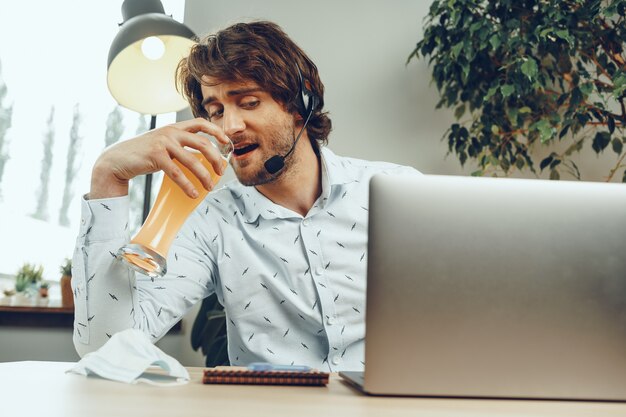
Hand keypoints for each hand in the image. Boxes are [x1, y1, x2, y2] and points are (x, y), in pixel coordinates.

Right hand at [90, 118, 230, 199]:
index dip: (216, 131)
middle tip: (221, 172)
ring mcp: (163, 143)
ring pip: (192, 160)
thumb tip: (203, 158)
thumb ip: (180, 145)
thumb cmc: (144, 154)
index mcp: (174, 127)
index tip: (227, 142)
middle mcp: (170, 132)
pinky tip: (193, 193)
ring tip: (209, 187)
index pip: (200, 123)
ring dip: (204, 176)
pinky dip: (187, 184)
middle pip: (202, 143)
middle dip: (215, 159)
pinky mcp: (156, 156)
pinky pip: (177, 172)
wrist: (118, 159)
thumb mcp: (163, 144)